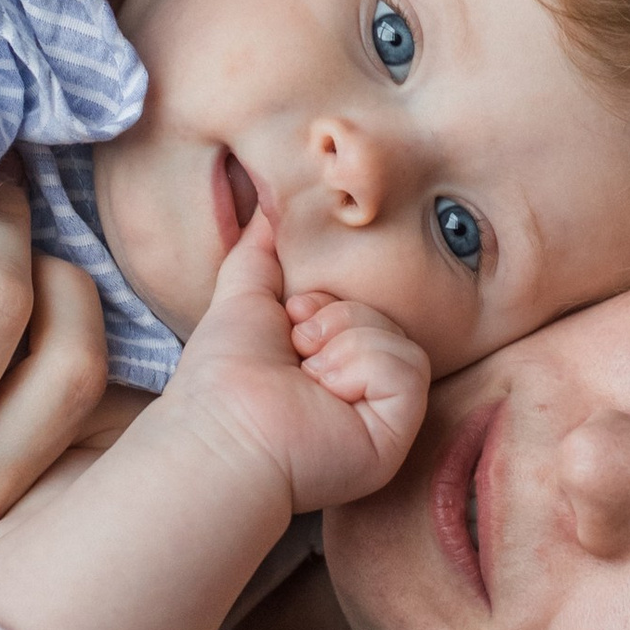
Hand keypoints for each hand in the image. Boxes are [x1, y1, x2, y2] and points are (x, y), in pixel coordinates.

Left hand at [160, 214, 430, 517]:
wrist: (222, 429)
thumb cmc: (224, 373)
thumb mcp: (244, 293)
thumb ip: (261, 248)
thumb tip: (269, 197)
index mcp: (333, 361)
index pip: (365, 304)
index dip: (328, 300)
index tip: (291, 316)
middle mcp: (363, 390)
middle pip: (386, 315)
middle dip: (334, 317)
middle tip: (296, 345)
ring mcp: (383, 414)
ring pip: (399, 338)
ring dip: (343, 341)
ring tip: (307, 372)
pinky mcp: (397, 431)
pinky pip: (407, 367)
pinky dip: (359, 365)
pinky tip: (327, 391)